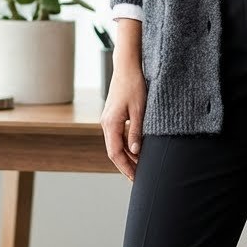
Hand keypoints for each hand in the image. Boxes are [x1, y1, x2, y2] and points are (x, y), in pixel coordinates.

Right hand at [101, 64, 147, 181]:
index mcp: (111, 124)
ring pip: (116, 145)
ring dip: (127, 157)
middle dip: (126, 166)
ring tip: (140, 167)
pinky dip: (127, 146)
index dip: (125, 168)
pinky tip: (137, 151)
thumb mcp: (140, 110)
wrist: (127, 67)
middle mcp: (106, 124)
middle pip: (114, 152)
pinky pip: (118, 136)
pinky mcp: (113, 116)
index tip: (135, 179)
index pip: (116, 154)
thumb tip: (136, 152)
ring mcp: (108, 120)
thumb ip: (136, 132)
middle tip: (139, 178)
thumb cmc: (134, 86)